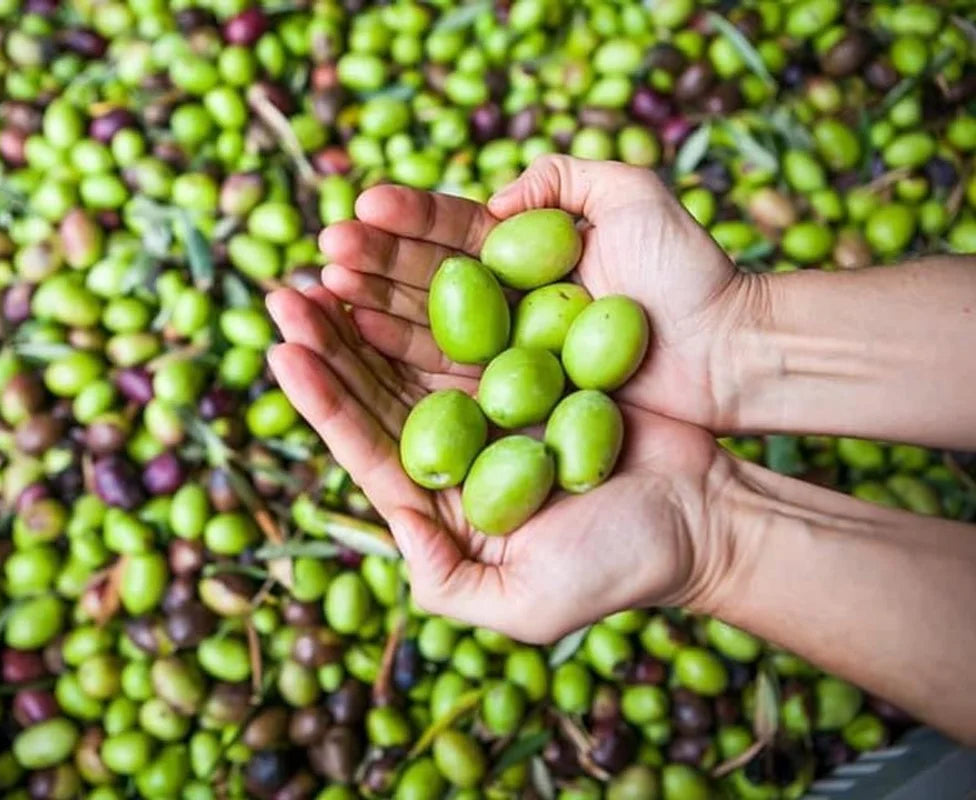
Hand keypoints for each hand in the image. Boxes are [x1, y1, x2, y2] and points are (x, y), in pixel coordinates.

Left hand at [266, 286, 727, 642]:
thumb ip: (448, 582)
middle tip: (284, 291)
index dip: (323, 400)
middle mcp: (458, 446)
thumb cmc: (623, 566)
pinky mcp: (534, 363)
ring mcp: (493, 400)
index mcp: (442, 500)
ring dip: (370, 304)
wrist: (705, 517)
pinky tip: (406, 259)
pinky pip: (476, 322)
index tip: (283, 352)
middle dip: (328, 341)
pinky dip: (441, 291)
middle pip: (378, 387)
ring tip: (328, 257)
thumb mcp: (528, 603)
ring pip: (416, 347)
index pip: (366, 444)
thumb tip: (389, 525)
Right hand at [316, 154, 757, 431]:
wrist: (730, 356)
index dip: (403, 222)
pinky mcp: (510, 407)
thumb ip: (561, 177)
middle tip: (321, 258)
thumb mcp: (632, 195)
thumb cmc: (689, 275)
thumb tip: (491, 202)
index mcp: (526, 259)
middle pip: (422, 285)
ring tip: (315, 300)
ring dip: (364, 316)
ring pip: (420, 334)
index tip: (359, 210)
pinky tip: (354, 345)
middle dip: (367, 269)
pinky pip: (444, 384)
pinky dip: (395, 364)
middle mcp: (506, 310)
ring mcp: (504, 361)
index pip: (450, 235)